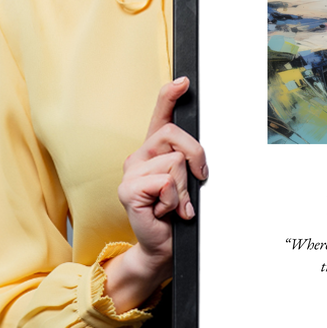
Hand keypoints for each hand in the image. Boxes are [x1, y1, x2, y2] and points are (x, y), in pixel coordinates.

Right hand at [103, 77, 207, 311]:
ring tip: (175, 204)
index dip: (170, 95)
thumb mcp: (188, 182)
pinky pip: (165, 182)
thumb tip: (198, 154)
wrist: (163, 246)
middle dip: (196, 157)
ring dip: (184, 188)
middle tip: (197, 181)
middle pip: (174, 135)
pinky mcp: (128, 190)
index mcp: (154, 151)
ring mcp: (131, 172)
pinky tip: (165, 211)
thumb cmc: (177, 213)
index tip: (184, 81)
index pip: (160, 115)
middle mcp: (139, 156)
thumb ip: (189, 162)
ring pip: (174, 162)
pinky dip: (174, 200)